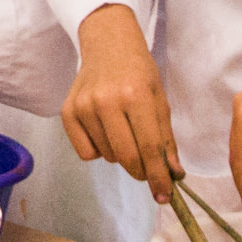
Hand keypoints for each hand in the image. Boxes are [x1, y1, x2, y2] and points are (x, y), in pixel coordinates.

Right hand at [63, 4, 181, 196]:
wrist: (107, 44)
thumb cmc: (138, 72)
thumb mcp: (160, 99)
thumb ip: (166, 138)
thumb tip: (173, 175)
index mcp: (136, 95)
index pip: (150, 147)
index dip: (159, 176)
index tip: (165, 197)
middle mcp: (107, 101)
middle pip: (127, 158)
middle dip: (142, 172)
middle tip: (148, 170)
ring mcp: (84, 107)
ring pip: (108, 157)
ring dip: (121, 155)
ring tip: (123, 130)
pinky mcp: (67, 112)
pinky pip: (86, 153)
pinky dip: (99, 150)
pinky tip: (104, 130)